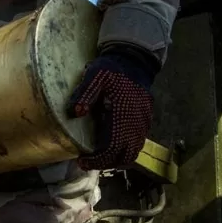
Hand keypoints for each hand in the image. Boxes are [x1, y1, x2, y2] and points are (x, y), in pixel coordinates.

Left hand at [67, 47, 154, 169]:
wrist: (135, 59)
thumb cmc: (113, 68)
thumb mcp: (95, 76)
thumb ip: (85, 93)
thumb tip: (76, 112)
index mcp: (122, 115)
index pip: (112, 148)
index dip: (97, 160)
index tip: (82, 161)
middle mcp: (136, 123)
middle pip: (124, 156)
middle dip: (106, 163)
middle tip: (89, 161)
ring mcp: (143, 123)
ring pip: (133, 152)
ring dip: (116, 158)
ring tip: (99, 156)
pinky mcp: (146, 120)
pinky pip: (138, 143)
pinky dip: (125, 150)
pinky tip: (112, 145)